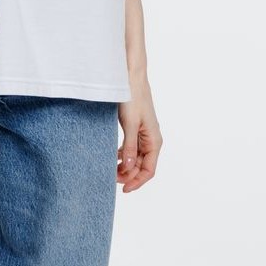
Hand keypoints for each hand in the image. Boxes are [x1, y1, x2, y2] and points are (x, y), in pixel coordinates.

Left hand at [116, 68, 161, 193]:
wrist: (130, 76)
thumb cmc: (132, 97)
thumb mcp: (130, 124)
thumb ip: (130, 147)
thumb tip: (129, 169)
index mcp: (154, 140)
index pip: (149, 170)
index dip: (137, 182)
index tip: (123, 189)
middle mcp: (152, 139)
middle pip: (142, 166)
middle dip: (129, 175)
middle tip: (111, 178)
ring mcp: (144, 133)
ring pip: (137, 157)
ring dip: (126, 166)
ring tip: (111, 169)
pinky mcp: (137, 127)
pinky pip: (133, 147)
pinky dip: (124, 154)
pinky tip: (114, 156)